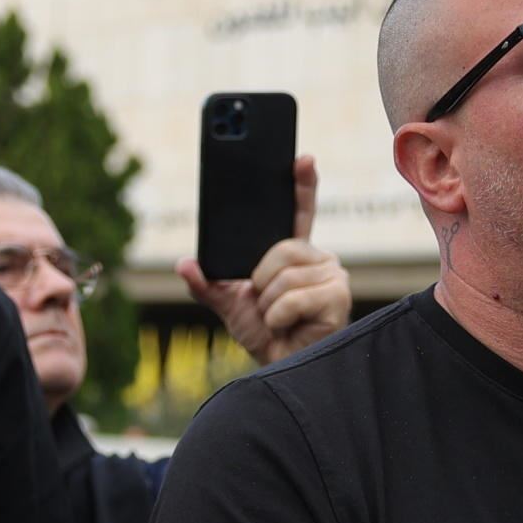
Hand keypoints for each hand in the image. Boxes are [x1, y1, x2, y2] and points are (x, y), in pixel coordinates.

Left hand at [179, 156, 349, 364]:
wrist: (278, 364)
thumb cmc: (261, 331)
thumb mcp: (226, 303)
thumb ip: (205, 282)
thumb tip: (184, 264)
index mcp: (293, 252)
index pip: (299, 212)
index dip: (301, 184)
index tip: (302, 159)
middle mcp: (317, 258)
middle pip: (281, 248)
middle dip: (260, 280)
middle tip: (265, 302)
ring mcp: (332, 275)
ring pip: (283, 275)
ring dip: (268, 303)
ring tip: (278, 317)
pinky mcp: (337, 296)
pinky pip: (291, 297)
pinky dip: (278, 316)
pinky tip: (287, 324)